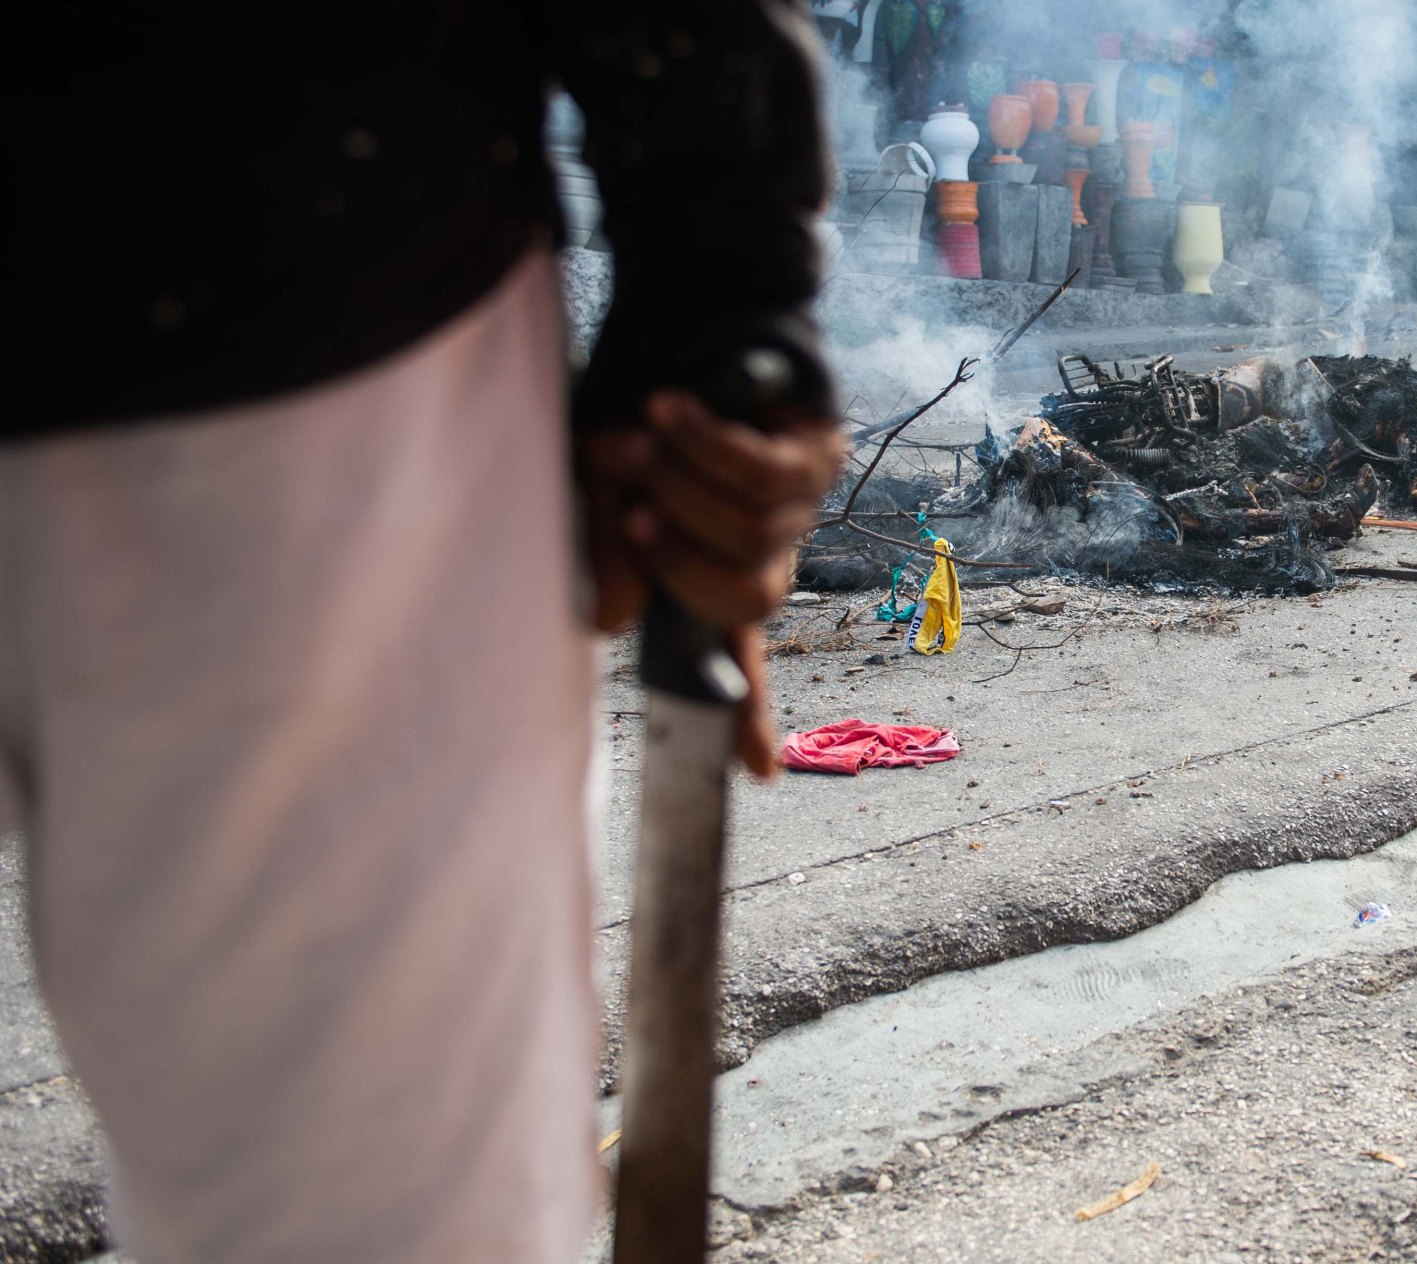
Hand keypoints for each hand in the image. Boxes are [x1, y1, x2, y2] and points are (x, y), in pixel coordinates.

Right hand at [577, 390, 842, 777]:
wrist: (675, 329)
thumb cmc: (629, 422)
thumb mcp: (593, 495)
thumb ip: (602, 559)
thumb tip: (614, 623)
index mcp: (717, 577)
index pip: (740, 660)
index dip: (748, 717)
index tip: (757, 772)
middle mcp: (768, 552)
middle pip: (750, 599)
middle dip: (683, 559)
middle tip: (632, 511)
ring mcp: (801, 507)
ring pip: (754, 531)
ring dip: (682, 486)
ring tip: (638, 441)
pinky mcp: (815, 451)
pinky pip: (761, 471)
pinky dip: (705, 445)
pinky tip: (667, 410)